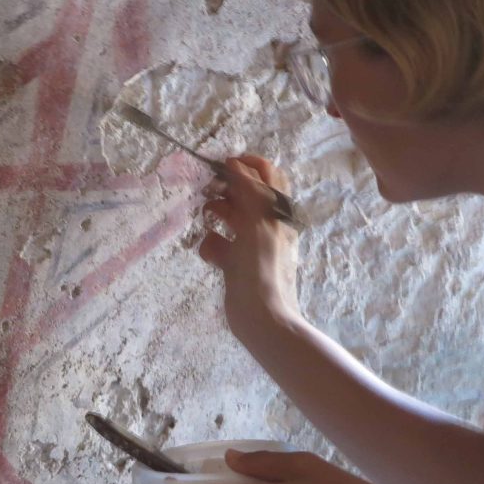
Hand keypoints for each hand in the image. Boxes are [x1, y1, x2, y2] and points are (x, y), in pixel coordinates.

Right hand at [195, 155, 302, 339]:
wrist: (262, 318)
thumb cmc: (262, 268)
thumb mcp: (257, 222)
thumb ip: (249, 190)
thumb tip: (235, 164)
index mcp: (278, 212)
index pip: (267, 174)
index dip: (246, 164)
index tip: (221, 165)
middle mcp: (267, 224)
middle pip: (245, 193)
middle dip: (225, 188)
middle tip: (207, 189)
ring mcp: (251, 243)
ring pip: (230, 216)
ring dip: (216, 213)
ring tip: (205, 216)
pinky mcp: (236, 262)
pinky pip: (220, 243)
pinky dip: (212, 243)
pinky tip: (209, 252)